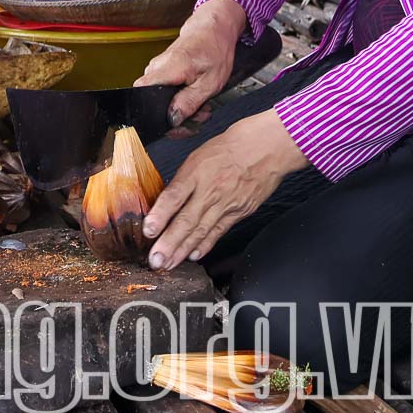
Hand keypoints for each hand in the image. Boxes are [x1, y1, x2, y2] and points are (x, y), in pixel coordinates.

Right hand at [137, 0, 247, 125]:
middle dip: (177, 116)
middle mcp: (156, 68)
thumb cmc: (214, 49)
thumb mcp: (210, 83)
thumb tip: (172, 119)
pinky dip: (181, 97)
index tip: (175, 124)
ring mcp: (158, 67)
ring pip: (161, 98)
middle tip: (199, 116)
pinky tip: (195, 96)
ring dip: (182, 107)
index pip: (141, 94)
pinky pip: (165, 90)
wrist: (214, 28)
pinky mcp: (162, 69)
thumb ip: (189, 102)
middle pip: (153, 102)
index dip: (154, 115)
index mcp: (167, 69)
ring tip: (202, 105)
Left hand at [143, 109, 306, 268]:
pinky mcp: (238, 212)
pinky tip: (194, 255)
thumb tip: (163, 204)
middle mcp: (210, 190)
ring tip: (168, 263)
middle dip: (169, 243)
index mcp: (196, 172)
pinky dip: (206, 245)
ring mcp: (226, 203)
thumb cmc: (228, 149)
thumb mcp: (197, 157)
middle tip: (155, 260)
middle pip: (186, 220)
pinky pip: (219, 231)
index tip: (148, 230)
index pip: (174, 196)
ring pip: (201, 231)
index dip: (160, 215)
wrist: (264, 148)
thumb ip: (182, 181)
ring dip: (183, 250)